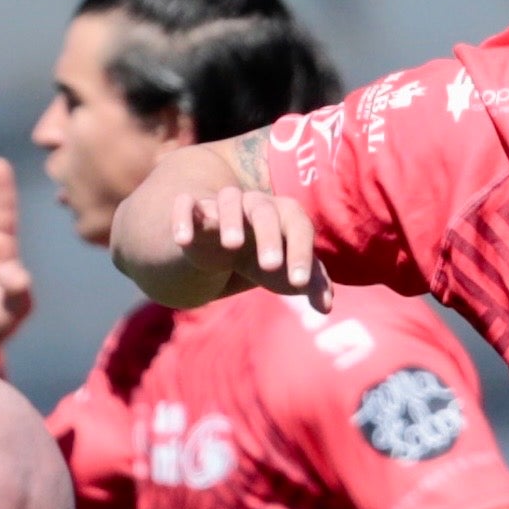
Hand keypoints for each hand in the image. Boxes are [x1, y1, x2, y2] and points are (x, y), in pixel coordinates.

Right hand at [165, 183, 331, 311]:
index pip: (299, 227)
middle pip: (265, 211)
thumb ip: (311, 284)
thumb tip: (326, 308)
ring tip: (231, 245)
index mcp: (285, 217)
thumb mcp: (287, 272)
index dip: (301, 254)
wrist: (226, 245)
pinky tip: (182, 240)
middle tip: (270, 266)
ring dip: (231, 220)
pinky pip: (188, 204)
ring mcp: (225, 206)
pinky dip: (184, 217)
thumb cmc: (265, 258)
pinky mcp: (196, 211)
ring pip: (229, 199)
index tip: (300, 284)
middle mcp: (256, 206)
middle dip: (268, 237)